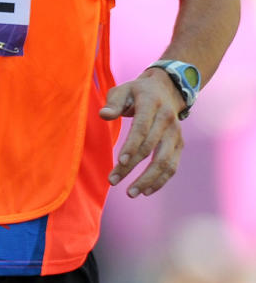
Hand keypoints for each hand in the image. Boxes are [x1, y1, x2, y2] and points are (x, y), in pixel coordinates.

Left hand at [100, 68, 186, 196]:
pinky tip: (146, 191)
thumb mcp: (122, 90)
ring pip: (165, 161)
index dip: (132, 146)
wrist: (166, 89)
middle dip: (131, 167)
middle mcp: (167, 120)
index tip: (120, 162)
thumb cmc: (136, 92)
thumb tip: (103, 115)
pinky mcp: (179, 144)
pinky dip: (161, 180)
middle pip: (150, 148)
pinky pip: (172, 166)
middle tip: (112, 181)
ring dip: (148, 179)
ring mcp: (176, 134)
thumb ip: (113, 102)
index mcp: (152, 104)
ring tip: (130, 193)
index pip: (143, 128)